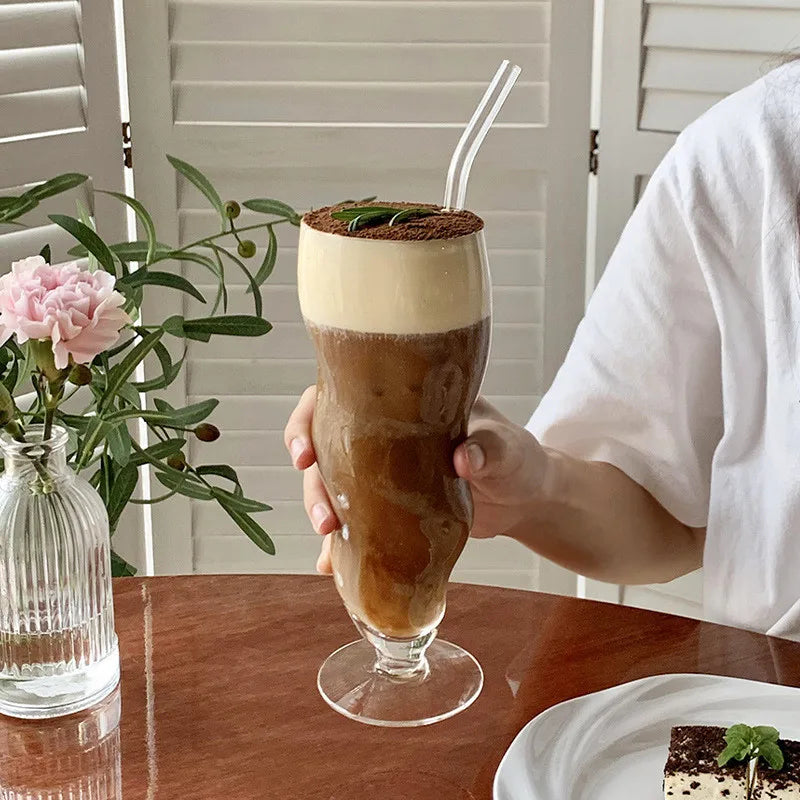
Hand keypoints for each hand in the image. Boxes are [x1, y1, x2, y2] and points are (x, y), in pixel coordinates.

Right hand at [284, 389, 550, 573]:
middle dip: (313, 482)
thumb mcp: (508, 450)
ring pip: (334, 484)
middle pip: (326, 446)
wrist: (526, 498)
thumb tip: (464, 457)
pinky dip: (342, 544)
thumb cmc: (517, 458)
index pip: (339, 395)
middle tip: (324, 517)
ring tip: (328, 541)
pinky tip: (331, 565)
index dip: (309, 419)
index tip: (303, 454)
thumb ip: (489, 450)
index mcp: (404, 402)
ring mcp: (384, 471)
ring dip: (323, 510)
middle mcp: (384, 433)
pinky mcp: (391, 506)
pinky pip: (357, 521)